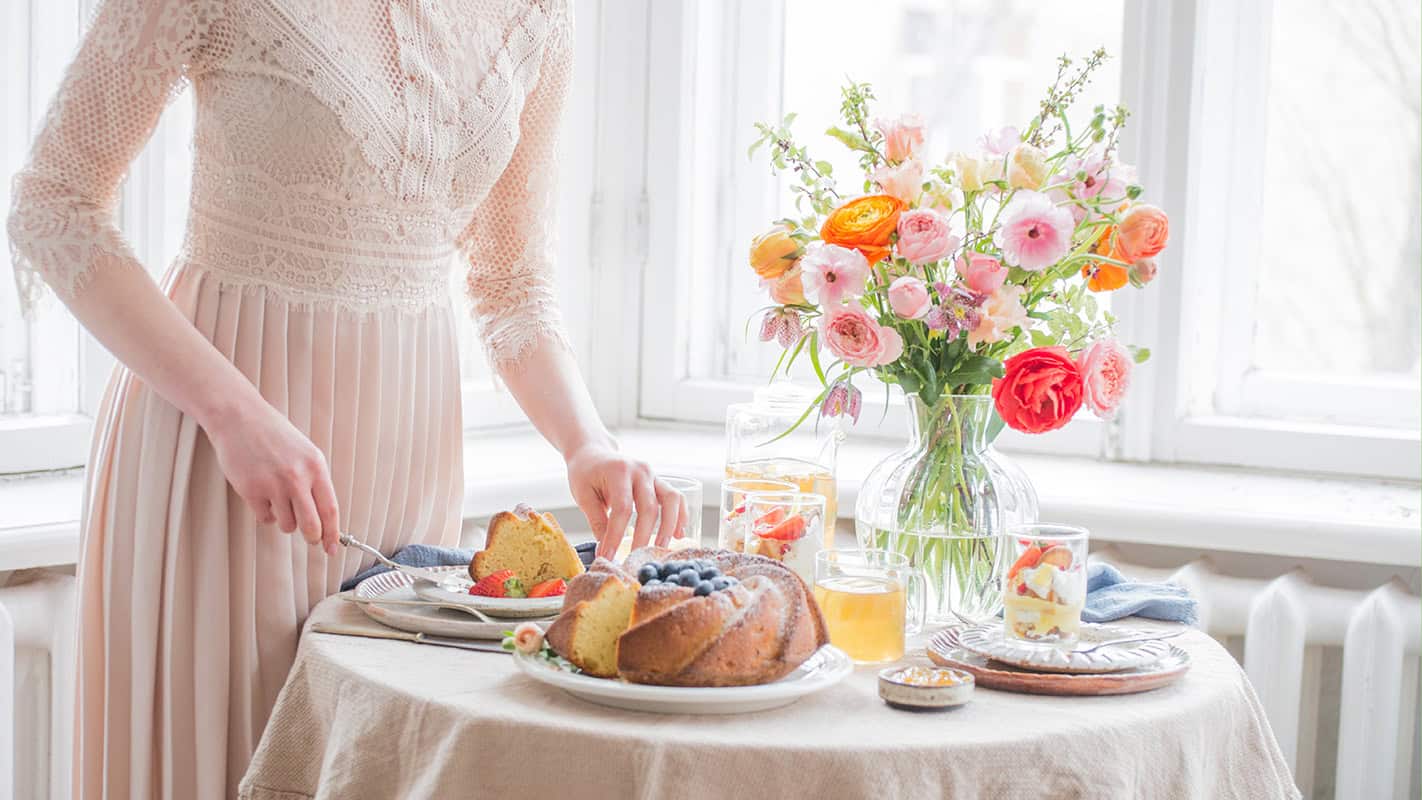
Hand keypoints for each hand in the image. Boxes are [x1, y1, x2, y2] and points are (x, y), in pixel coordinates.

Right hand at [207, 397, 340, 554]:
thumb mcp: (305, 452)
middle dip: (313, 537)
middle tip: (312, 539)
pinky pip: (265, 518)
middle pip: (311, 525)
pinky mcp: (251, 490)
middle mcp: (296, 477)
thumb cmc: (274, 436)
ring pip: (287, 524)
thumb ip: (315, 481)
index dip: (333, 534)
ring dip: (286, 521)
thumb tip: (324, 517)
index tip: (333, 548)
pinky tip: (263, 496)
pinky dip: (266, 514)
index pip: (330, 509)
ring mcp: (273, 485)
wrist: (239, 418)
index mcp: (315, 466)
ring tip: (280, 500)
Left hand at [565, 441, 687, 558]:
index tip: (608, 556)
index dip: (616, 535)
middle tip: (635, 558)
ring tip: (662, 547)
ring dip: (669, 526)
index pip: (622, 509)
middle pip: (649, 507)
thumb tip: (606, 550)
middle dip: (643, 537)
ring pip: (671, 500)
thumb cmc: (585, 472)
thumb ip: (597, 520)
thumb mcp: (584, 495)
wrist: (594, 452)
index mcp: (619, 472)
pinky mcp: (659, 481)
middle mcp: (640, 471)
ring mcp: (653, 474)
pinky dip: (680, 515)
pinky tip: (678, 533)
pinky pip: (676, 497)